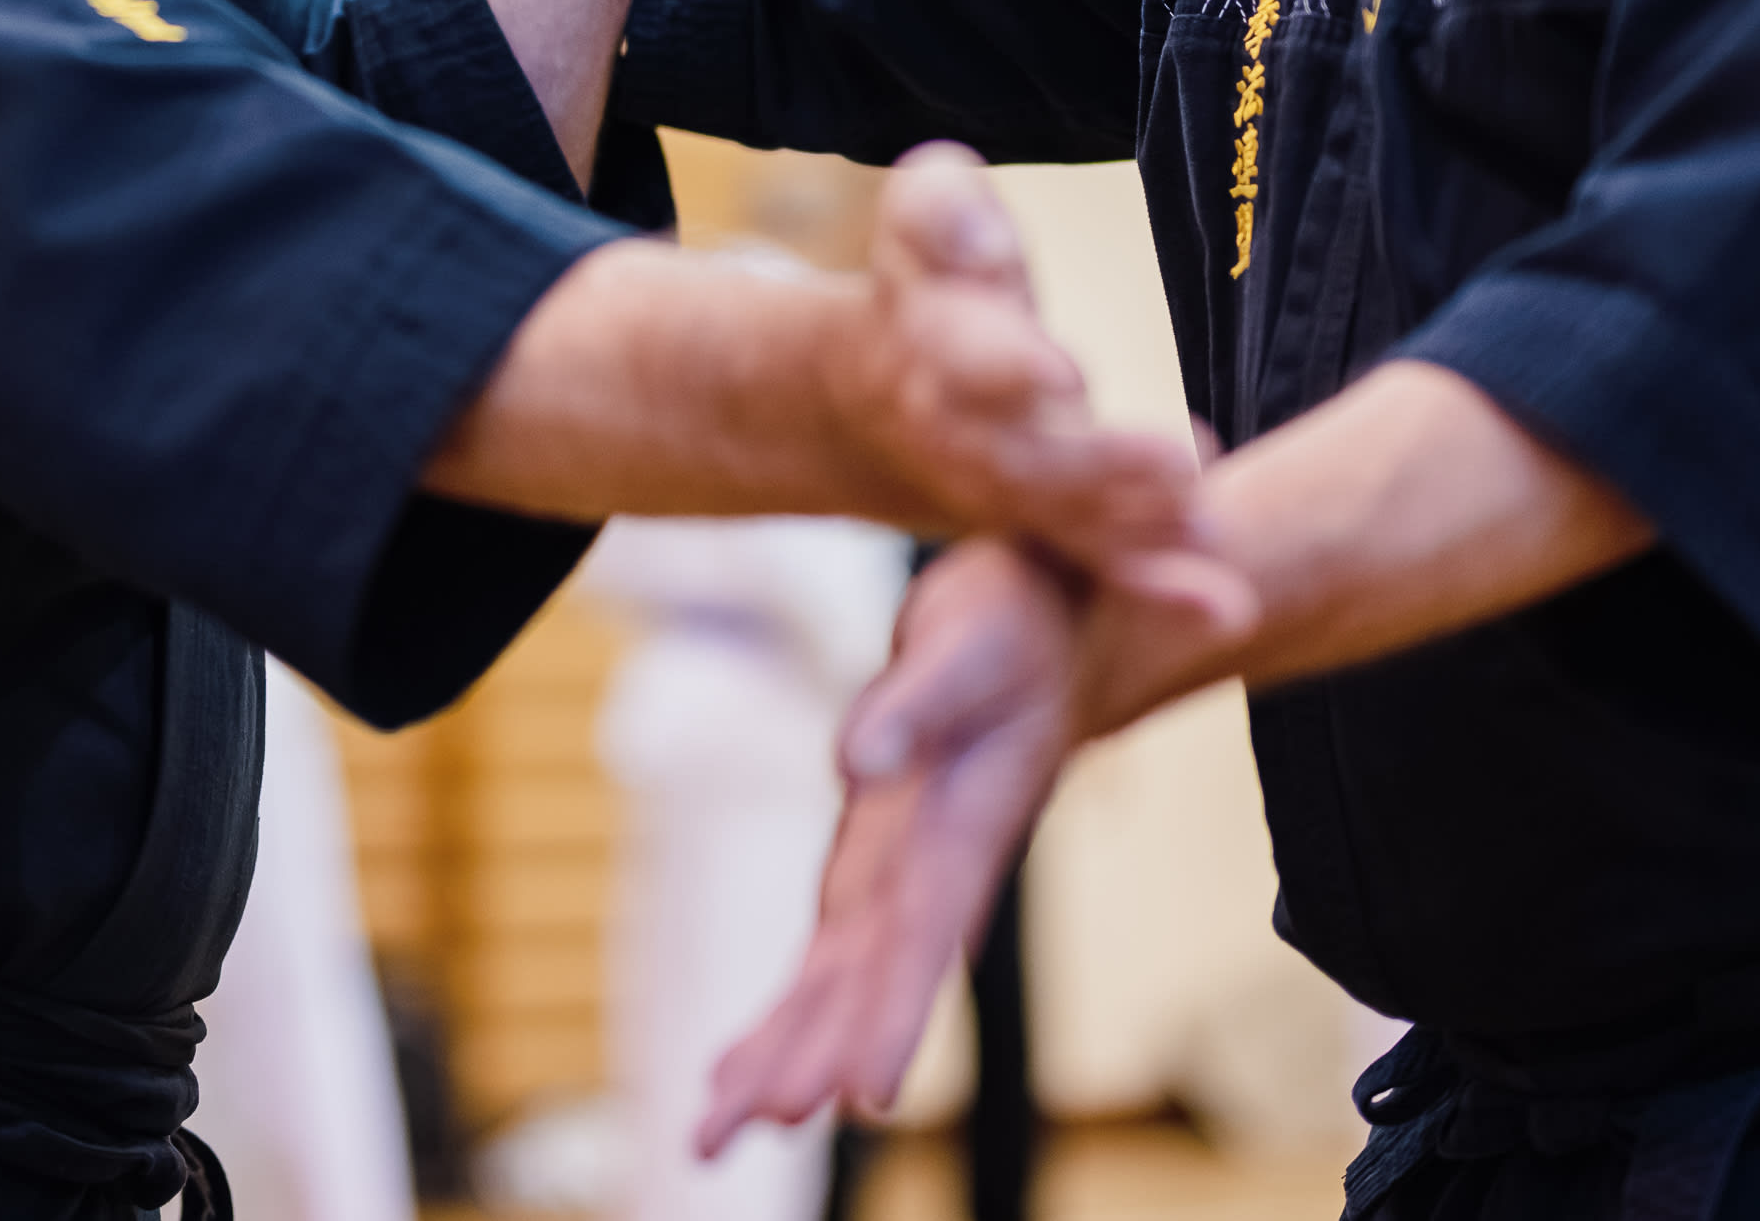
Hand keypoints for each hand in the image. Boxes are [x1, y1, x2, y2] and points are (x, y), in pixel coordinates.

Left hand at [700, 543, 1088, 1144]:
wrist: (1046, 621)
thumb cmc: (1017, 624)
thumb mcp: (967, 641)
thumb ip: (914, 700)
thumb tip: (848, 763)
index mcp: (965, 828)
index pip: (928, 934)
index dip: (898, 1013)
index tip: (866, 1095)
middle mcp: (930, 872)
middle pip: (866, 981)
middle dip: (812, 1056)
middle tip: (747, 1129)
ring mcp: (898, 877)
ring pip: (833, 985)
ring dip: (780, 1057)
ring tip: (713, 1137)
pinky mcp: (873, 866)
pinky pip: (822, 957)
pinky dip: (783, 1016)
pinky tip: (735, 1074)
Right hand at [817, 147, 1209, 579]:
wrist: (882, 385)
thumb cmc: (930, 275)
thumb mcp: (924, 213)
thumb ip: (948, 213)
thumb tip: (984, 247)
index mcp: (931, 340)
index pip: (964, 357)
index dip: (1007, 368)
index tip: (1064, 374)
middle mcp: (961, 429)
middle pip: (1020, 458)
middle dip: (1096, 466)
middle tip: (1179, 463)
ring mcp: (999, 488)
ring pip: (1062, 519)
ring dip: (1135, 532)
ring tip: (1210, 527)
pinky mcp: (1043, 523)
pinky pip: (1094, 560)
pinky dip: (1155, 586)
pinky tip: (1224, 607)